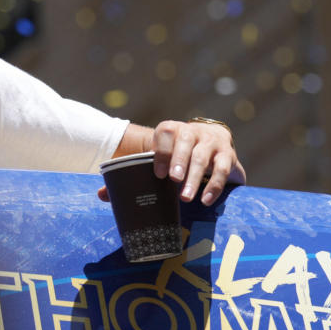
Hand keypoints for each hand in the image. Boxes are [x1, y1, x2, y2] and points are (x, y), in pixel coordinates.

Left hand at [98, 120, 246, 205]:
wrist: (213, 141)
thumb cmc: (175, 155)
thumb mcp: (157, 158)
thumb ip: (132, 173)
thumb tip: (102, 194)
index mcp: (171, 130)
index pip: (166, 132)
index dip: (162, 151)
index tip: (158, 173)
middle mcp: (193, 132)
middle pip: (186, 142)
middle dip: (179, 162)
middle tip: (173, 181)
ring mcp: (212, 142)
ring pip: (204, 157)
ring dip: (195, 177)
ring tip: (187, 197)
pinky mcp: (228, 155)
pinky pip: (222, 169)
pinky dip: (214, 185)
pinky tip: (205, 199)